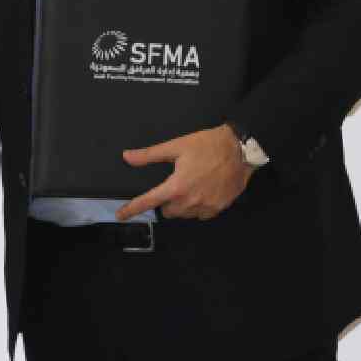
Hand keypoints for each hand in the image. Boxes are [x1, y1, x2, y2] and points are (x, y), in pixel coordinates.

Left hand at [116, 124, 253, 221]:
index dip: (132, 209)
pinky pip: (201, 215)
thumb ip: (150, 155)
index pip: (149, 201)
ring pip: (184, 214)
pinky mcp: (219, 208)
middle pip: (167, 211)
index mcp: (177, 186)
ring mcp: (205, 207)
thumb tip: (127, 157)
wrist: (240, 149)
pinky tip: (202, 193)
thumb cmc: (208, 145)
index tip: (121, 214)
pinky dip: (197, 207)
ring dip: (181, 205)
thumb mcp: (176, 146)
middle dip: (166, 201)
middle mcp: (190, 201)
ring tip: (190, 186)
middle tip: (174, 184)